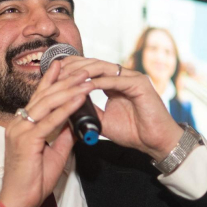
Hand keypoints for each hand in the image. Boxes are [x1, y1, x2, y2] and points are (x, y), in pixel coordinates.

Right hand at [0, 60, 93, 206]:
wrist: (21, 200)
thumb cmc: (34, 180)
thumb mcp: (54, 152)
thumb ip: (62, 134)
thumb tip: (75, 122)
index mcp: (21, 125)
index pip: (38, 97)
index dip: (51, 80)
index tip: (64, 65)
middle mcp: (18, 124)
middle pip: (44, 96)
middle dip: (65, 80)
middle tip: (83, 69)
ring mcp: (20, 130)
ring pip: (47, 104)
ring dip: (69, 90)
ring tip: (86, 80)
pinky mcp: (26, 140)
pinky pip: (50, 120)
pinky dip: (66, 108)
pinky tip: (79, 99)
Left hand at [58, 57, 183, 160]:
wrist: (154, 142)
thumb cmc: (133, 132)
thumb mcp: (102, 119)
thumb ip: (88, 108)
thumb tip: (68, 105)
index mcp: (114, 82)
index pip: (89, 69)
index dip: (70, 70)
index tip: (52, 75)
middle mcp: (123, 76)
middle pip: (93, 64)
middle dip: (73, 66)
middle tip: (54, 70)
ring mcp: (132, 77)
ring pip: (103, 68)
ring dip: (83, 72)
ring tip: (65, 76)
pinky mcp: (140, 84)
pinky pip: (115, 80)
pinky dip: (99, 82)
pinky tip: (85, 85)